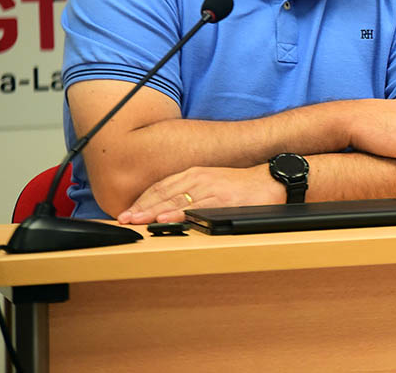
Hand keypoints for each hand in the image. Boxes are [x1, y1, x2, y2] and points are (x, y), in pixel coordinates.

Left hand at [118, 165, 283, 223]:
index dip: (142, 200)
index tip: (128, 212)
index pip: (161, 187)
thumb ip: (192, 192)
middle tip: (124, 219)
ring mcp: (210, 189)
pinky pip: (194, 208)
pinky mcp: (221, 200)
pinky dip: (177, 214)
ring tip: (136, 220)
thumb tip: (171, 208)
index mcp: (195, 174)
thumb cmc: (243, 185)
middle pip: (163, 193)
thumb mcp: (213, 183)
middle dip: (141, 207)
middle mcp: (199, 179)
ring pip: (175, 201)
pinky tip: (163, 220)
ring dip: (152, 212)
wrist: (271, 181)